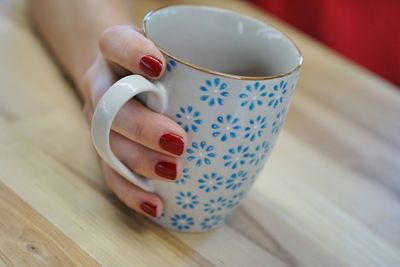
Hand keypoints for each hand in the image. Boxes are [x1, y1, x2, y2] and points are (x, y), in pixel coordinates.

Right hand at [81, 25, 186, 217]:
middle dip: (143, 127)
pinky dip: (132, 191)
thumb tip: (268, 101)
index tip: (159, 68)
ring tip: (173, 173)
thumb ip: (201, 67)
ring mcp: (98, 119)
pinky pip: (110, 173)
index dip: (130, 54)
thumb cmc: (160, 67)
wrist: (123, 75)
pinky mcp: (102, 148)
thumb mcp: (174, 54)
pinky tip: (156, 204)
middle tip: (179, 142)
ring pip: (107, 143)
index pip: (113, 43)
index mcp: (117, 53)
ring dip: (140, 161)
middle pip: (110, 105)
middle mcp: (103, 85)